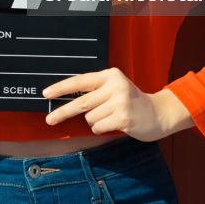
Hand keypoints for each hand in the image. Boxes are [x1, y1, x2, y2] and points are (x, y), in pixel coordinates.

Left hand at [42, 68, 193, 141]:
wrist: (159, 113)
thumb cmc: (131, 102)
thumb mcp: (114, 88)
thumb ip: (95, 91)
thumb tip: (67, 100)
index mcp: (110, 75)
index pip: (80, 81)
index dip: (61, 88)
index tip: (46, 94)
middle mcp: (115, 85)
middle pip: (80, 102)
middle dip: (63, 112)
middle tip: (49, 119)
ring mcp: (120, 101)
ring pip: (90, 117)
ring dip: (96, 121)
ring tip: (111, 116)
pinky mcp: (123, 117)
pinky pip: (98, 127)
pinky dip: (102, 128)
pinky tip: (115, 123)